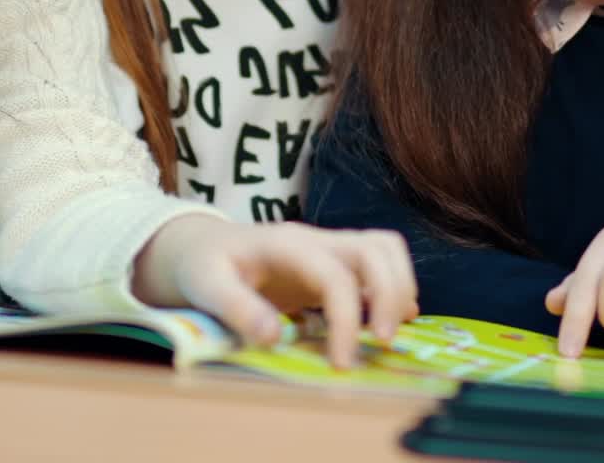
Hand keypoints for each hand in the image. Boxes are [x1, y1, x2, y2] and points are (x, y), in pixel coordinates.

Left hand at [132, 215, 417, 367]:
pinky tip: (384, 321)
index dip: (346, 318)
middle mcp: (317, 240)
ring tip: (388, 331)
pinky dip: (393, 287)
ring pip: (385, 247)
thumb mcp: (206, 285)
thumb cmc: (205, 265)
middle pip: (376, 247)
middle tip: (382, 343)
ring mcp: (329, 247)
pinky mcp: (335, 261)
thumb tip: (274, 336)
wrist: (204, 245)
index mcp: (287, 244)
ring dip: (399, 285)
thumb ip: (236, 308)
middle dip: (390, 293)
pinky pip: (379, 262)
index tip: (341, 363)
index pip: (334, 274)